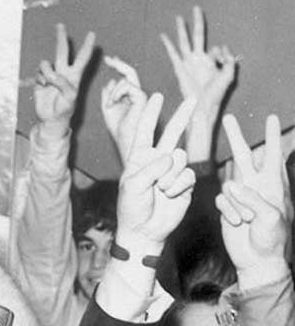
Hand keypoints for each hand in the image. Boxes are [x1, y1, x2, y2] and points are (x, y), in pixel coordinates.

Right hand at [33, 24, 94, 136]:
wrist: (51, 119)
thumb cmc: (65, 109)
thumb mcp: (70, 97)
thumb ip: (64, 84)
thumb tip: (52, 75)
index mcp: (74, 76)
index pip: (82, 58)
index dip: (87, 46)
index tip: (92, 34)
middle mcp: (63, 73)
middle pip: (62, 51)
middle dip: (61, 38)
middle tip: (60, 25)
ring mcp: (51, 76)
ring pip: (46, 63)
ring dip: (47, 71)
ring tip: (48, 82)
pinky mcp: (40, 81)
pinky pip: (38, 73)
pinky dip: (40, 79)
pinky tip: (42, 86)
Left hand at [100, 56, 146, 163]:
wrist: (125, 142)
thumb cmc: (118, 130)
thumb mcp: (108, 110)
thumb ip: (108, 96)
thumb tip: (111, 81)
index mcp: (130, 98)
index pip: (126, 78)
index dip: (118, 67)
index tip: (109, 60)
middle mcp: (138, 95)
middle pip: (130, 74)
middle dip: (119, 64)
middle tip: (109, 59)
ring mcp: (141, 97)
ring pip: (126, 80)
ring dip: (114, 91)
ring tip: (109, 105)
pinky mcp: (143, 99)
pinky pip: (128, 87)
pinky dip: (117, 93)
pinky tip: (112, 103)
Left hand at [116, 94, 197, 250]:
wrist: (145, 230)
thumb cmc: (132, 207)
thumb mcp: (132, 186)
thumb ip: (150, 169)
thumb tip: (171, 157)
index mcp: (139, 157)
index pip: (145, 130)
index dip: (150, 113)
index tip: (156, 96)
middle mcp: (157, 160)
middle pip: (172, 133)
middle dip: (182, 115)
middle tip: (193, 97)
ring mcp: (173, 171)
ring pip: (181, 158)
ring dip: (170, 176)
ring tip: (160, 190)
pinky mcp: (185, 182)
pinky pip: (188, 175)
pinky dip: (178, 186)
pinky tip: (170, 195)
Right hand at [161, 6, 235, 120]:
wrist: (203, 105)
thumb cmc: (216, 94)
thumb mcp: (229, 75)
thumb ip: (229, 59)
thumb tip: (220, 45)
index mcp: (211, 62)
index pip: (216, 48)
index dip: (222, 53)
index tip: (224, 60)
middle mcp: (198, 60)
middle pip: (198, 35)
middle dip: (198, 22)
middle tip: (197, 8)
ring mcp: (188, 62)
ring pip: (184, 41)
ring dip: (182, 29)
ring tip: (179, 17)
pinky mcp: (179, 68)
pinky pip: (173, 53)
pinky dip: (168, 44)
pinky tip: (163, 35)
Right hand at [215, 115, 289, 286]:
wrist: (257, 259)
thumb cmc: (271, 238)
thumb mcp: (270, 217)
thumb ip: (252, 198)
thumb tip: (231, 186)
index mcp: (274, 185)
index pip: (273, 155)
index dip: (271, 137)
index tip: (270, 118)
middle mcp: (256, 186)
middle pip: (244, 155)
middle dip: (236, 136)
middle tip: (228, 118)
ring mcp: (240, 196)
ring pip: (229, 183)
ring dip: (234, 202)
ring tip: (244, 219)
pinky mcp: (227, 206)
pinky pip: (220, 200)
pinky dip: (227, 211)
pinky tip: (236, 223)